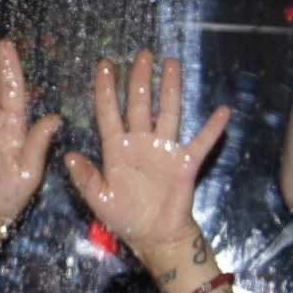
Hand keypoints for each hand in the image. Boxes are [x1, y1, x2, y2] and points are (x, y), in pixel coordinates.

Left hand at [65, 51, 229, 256]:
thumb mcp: (99, 199)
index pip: (109, 113)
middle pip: (139, 104)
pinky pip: (201, 142)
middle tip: (141, 54)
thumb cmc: (125, 218)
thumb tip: (69, 155)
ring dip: (170, 88)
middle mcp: (141, 143)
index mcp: (117, 150)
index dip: (106, 90)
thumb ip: (85, 178)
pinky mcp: (185, 163)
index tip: (104, 66)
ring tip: (171, 63)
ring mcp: (164, 150)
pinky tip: (223, 110)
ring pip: (168, 112)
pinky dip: (212, 128)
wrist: (154, 238)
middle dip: (139, 79)